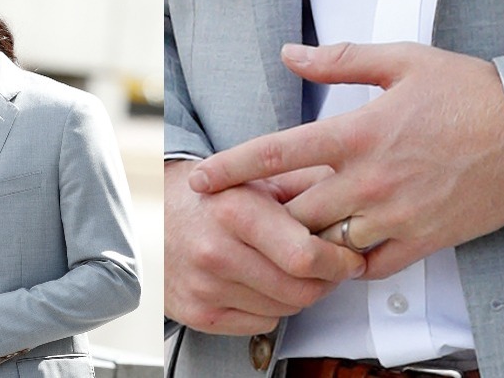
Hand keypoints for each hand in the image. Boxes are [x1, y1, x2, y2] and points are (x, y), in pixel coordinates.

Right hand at [164, 160, 364, 334]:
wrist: (152, 218)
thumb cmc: (207, 199)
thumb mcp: (254, 178)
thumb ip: (305, 185)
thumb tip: (351, 200)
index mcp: (234, 212)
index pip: (305, 256)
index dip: (338, 262)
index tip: (349, 258)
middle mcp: (216, 252)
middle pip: (301, 290)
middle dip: (325, 281)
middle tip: (326, 267)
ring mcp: (205, 287)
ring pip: (285, 309)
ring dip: (298, 293)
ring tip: (286, 268)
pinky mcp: (198, 313)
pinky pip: (261, 324)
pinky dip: (270, 307)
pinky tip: (258, 282)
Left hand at [189, 42, 503, 278]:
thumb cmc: (469, 95)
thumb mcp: (402, 62)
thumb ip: (339, 62)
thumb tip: (290, 55)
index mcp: (358, 133)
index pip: (277, 153)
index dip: (231, 168)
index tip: (201, 181)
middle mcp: (369, 179)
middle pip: (293, 209)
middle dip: (266, 213)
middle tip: (254, 209)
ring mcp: (394, 214)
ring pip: (325, 243)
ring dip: (301, 239)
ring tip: (291, 230)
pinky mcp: (421, 240)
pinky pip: (368, 267)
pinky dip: (346, 264)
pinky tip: (338, 249)